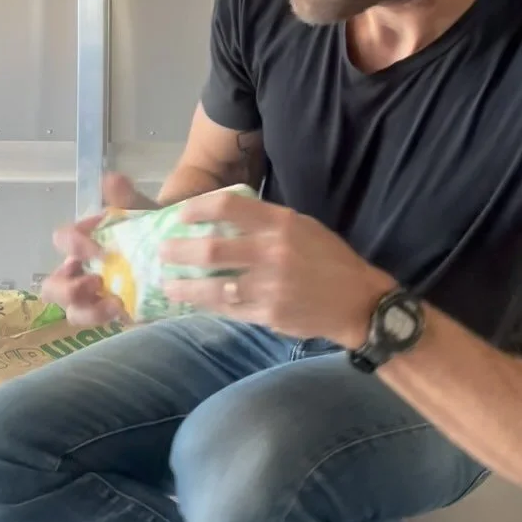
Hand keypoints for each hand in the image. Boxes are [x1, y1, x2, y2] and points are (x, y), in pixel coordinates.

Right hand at [42, 173, 153, 326]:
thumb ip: (127, 198)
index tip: (98, 250)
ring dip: (85, 310)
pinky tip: (124, 310)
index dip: (74, 245)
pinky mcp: (109, 314)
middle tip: (95, 282)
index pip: (63, 240)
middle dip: (66, 288)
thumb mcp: (142, 212)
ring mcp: (93, 296)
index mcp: (84, 242)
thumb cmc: (150, 230)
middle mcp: (80, 270)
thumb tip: (111, 178)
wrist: (177, 253)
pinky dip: (103, 319)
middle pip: (52, 286)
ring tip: (112, 304)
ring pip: (71, 311)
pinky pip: (94, 323)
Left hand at [160, 191, 391, 346]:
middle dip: (179, 250)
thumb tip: (224, 220)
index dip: (198, 209)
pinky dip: (206, 305)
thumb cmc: (329, 259)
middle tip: (163, 251)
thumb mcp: (303, 227)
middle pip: (212, 249)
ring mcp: (269, 286)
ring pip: (213, 285)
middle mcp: (272, 252)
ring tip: (167, 283)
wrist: (358, 302)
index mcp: (282, 224)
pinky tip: (193, 302)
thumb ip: (267, 222)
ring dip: (184, 285)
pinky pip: (227, 309)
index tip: (182, 215)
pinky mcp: (267, 314)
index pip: (229, 207)